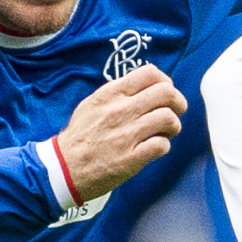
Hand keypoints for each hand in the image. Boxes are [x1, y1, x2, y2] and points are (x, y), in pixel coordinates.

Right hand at [56, 63, 187, 199]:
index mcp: (111, 94)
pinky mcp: (131, 159)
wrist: (64, 168)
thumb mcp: (92, 104)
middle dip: (178, 102)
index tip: (165, 92)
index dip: (165, 82)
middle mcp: (120, 110)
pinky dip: (164, 146)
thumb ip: (117, 94)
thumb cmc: (79, 137)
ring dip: (173, 126)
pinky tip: (156, 148)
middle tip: (175, 112)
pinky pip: (162, 145)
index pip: (150, 73)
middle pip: (166, 93)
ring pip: (168, 118)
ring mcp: (126, 135)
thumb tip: (143, 88)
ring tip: (166, 133)